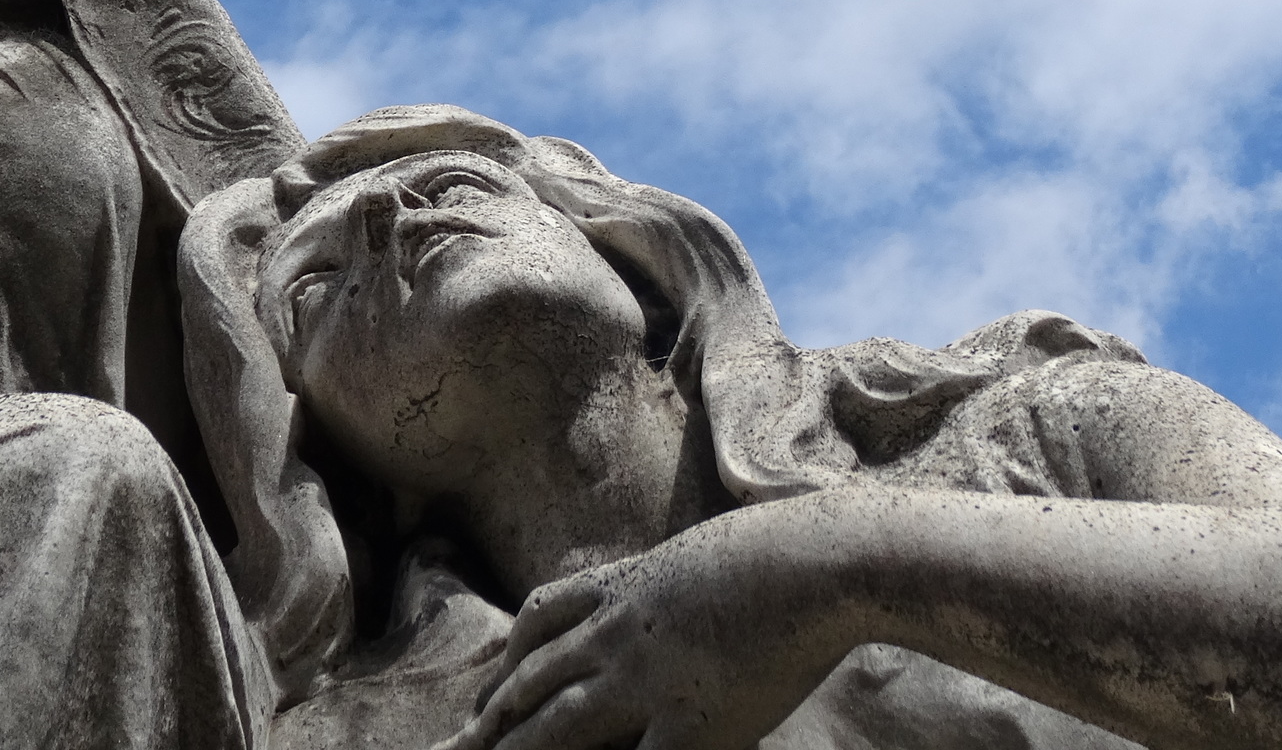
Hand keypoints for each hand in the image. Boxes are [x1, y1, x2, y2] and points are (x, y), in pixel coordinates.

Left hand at [432, 511, 852, 749]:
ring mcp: (646, 680)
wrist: (819, 562)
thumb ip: (674, 582)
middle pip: (534, 680)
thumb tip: (669, 589)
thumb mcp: (706, 556)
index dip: (509, 658)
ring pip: (556, 726)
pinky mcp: (688, 723)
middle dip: (494, 718)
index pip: (540, 621)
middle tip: (462, 746)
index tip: (490, 691)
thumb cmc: (782, 551)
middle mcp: (618, 634)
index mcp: (624, 588)